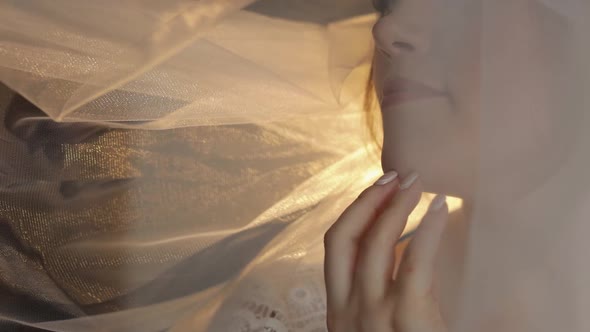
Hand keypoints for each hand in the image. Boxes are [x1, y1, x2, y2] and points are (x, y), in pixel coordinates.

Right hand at [324, 171, 448, 331]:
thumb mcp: (387, 321)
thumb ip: (391, 289)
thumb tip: (409, 245)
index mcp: (340, 309)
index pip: (336, 247)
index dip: (354, 211)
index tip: (378, 190)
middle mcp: (346, 312)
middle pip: (342, 238)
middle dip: (367, 200)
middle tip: (394, 177)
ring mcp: (373, 316)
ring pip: (374, 245)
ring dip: (394, 205)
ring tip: (416, 183)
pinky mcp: (407, 321)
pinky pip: (414, 264)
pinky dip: (427, 229)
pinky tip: (438, 207)